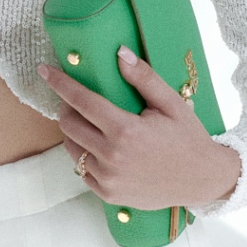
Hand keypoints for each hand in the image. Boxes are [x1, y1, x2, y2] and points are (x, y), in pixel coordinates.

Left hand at [38, 44, 240, 209]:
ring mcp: (108, 179)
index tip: (45, 70)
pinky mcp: (108, 194)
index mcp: (126, 131)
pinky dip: (85, 156)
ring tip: (92, 125)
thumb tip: (119, 53)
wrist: (201, 180)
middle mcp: (112, 157)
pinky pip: (82, 171)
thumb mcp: (171, 103)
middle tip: (80, 102)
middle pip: (68, 125)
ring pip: (71, 149)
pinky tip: (101, 148)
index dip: (60, 83)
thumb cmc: (188, 138)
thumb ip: (143, 78)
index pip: (82, 101)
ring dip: (74, 132)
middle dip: (68, 108)